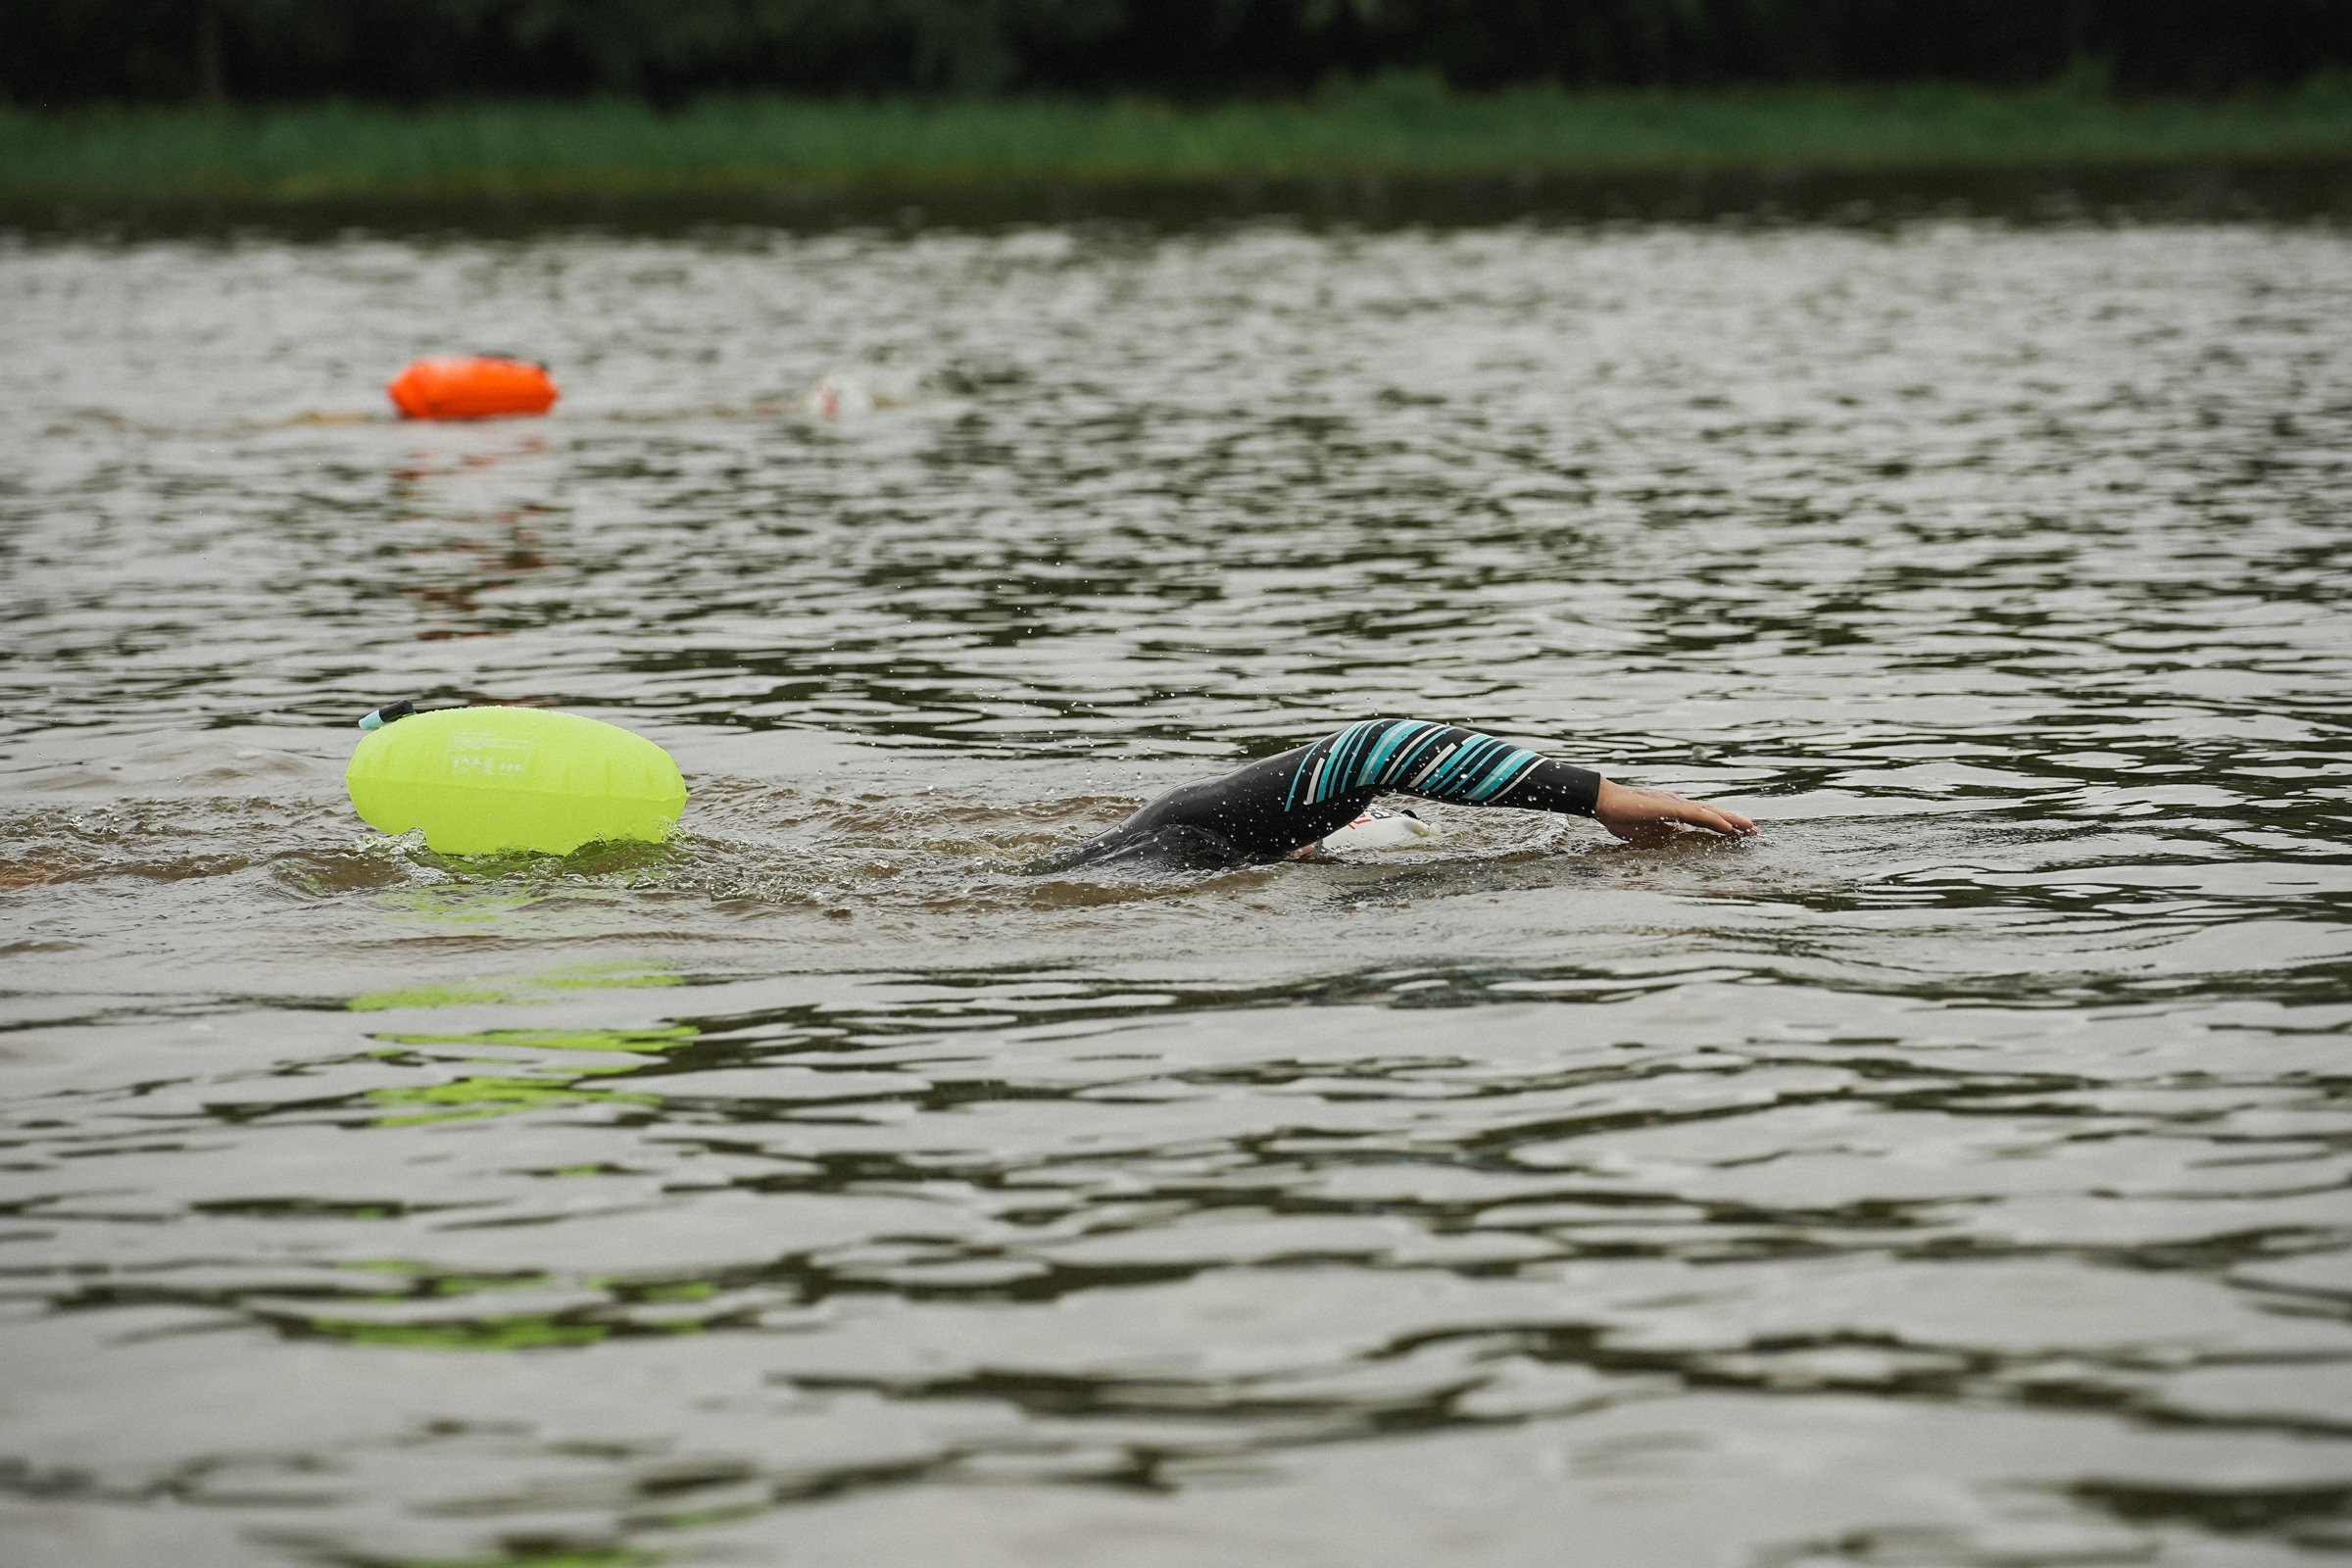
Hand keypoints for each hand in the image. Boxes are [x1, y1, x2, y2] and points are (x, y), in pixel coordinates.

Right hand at [1593, 778, 1756, 842]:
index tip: (1739, 832)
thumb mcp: (1645, 831)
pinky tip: (1728, 827)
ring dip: (1732, 820)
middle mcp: (1678, 804)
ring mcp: (1675, 804)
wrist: (1603, 802)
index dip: (1723, 824)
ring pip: (1710, 812)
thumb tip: (1675, 832)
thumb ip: (1662, 829)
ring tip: (1750, 828)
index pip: (1704, 818)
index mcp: (1673, 810)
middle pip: (1713, 813)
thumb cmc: (1620, 815)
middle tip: (1754, 831)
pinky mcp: (1670, 807)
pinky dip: (1714, 820)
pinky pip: (1697, 815)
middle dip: (1735, 822)